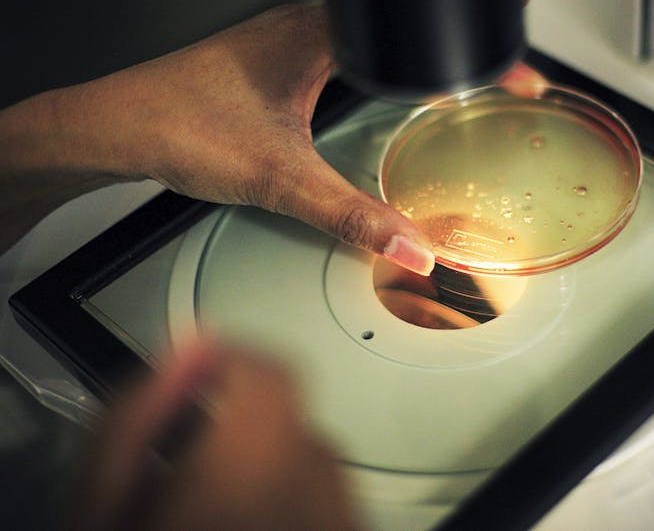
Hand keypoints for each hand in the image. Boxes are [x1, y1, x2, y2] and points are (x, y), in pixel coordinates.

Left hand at [0, 4, 546, 270]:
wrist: (112, 126)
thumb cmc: (180, 126)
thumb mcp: (281, 178)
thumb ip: (351, 217)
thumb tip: (409, 247)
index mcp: (319, 37)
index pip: (418, 35)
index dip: (479, 51)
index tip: (519, 67)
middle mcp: (305, 27)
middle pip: (402, 24)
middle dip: (455, 44)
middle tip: (497, 61)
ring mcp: (286, 38)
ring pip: (370, 35)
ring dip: (414, 52)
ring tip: (453, 72)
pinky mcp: (271, 58)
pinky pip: (343, 50)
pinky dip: (378, 65)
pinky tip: (375, 89)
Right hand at [71, 340, 360, 530]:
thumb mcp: (101, 512)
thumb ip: (139, 416)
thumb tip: (191, 348)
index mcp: (250, 472)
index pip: (273, 373)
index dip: (232, 366)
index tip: (200, 384)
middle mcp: (318, 494)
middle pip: (293, 426)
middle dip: (243, 439)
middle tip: (191, 486)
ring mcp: (346, 523)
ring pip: (318, 468)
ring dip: (274, 479)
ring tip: (222, 523)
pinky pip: (337, 505)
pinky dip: (300, 511)